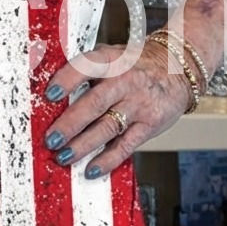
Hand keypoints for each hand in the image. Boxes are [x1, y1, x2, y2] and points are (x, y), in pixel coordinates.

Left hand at [41, 42, 191, 177]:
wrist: (177, 68)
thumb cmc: (133, 64)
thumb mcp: (110, 56)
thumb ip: (84, 69)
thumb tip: (49, 90)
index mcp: (111, 60)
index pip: (87, 67)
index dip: (67, 80)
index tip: (49, 95)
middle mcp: (125, 81)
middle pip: (95, 103)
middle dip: (70, 123)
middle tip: (51, 138)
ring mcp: (139, 104)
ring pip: (108, 127)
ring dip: (83, 145)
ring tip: (63, 156)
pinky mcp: (150, 124)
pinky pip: (126, 145)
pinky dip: (108, 159)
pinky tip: (91, 169)